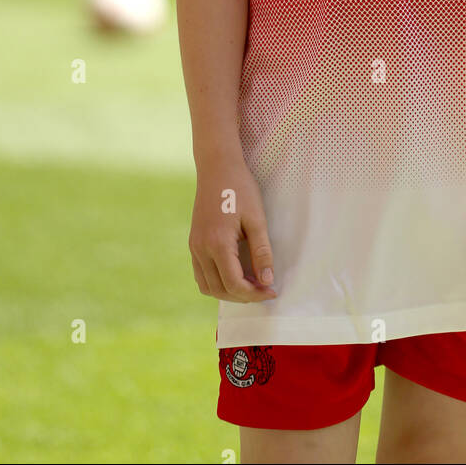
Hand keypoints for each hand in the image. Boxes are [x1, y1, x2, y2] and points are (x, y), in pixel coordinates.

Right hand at [189, 158, 276, 303]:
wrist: (217, 167)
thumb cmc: (240, 189)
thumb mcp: (257, 219)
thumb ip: (262, 252)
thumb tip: (267, 281)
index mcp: (217, 244)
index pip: (234, 284)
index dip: (255, 293)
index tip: (272, 291)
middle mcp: (201, 249)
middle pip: (219, 290)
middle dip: (243, 296)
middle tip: (264, 290)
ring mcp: (194, 247)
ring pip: (207, 286)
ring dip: (228, 292)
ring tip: (250, 284)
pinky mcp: (193, 242)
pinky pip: (201, 273)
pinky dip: (216, 281)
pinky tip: (234, 273)